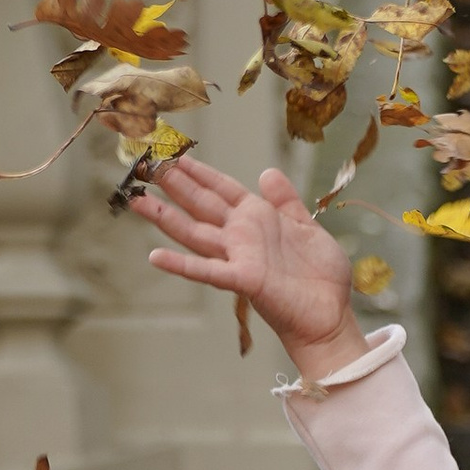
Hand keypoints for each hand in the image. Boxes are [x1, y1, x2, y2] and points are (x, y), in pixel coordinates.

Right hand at [137, 154, 364, 378]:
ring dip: (165, 218)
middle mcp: (241, 236)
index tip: (175, 154)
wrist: (332, 315)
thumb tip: (268, 172)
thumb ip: (287, 201)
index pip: (221, 189)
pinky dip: (181, 265)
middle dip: (174, 185)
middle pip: (200, 205)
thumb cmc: (320, 276)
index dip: (199, 172)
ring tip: (137, 202)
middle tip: (145, 166)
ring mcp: (239, 257)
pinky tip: (155, 256)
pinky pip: (208, 271)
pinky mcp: (245, 280)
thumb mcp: (308, 227)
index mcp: (257, 218)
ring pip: (194, 233)